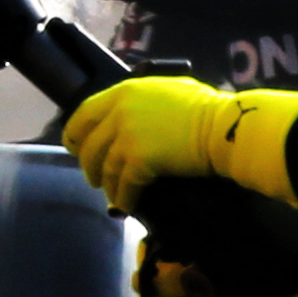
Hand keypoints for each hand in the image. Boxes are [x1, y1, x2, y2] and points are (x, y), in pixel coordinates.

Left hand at [60, 72, 297, 208]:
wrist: (223, 126)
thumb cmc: (204, 108)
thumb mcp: (166, 90)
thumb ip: (142, 100)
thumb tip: (131, 111)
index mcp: (123, 92)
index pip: (84, 113)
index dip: (75, 134)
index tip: (75, 147)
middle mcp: (119, 112)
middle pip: (90, 145)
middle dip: (89, 165)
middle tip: (94, 177)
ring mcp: (128, 137)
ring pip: (105, 168)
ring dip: (107, 185)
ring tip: (111, 194)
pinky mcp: (139, 161)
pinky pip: (123, 185)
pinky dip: (123, 198)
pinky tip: (126, 206)